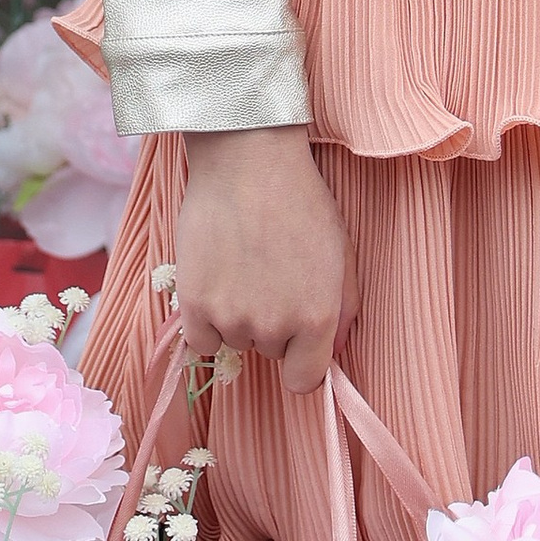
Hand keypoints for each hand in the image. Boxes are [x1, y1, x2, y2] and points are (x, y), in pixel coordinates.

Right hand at [174, 128, 352, 393]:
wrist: (248, 160)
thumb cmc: (300, 200)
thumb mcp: (340, 251)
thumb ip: (345, 308)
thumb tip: (338, 350)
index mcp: (318, 318)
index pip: (306, 380)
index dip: (302, 361)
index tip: (297, 341)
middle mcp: (275, 327)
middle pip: (271, 352)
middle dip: (272, 323)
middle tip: (269, 275)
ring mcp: (232, 318)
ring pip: (236, 341)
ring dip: (238, 316)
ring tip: (242, 266)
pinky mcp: (194, 305)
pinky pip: (201, 341)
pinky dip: (206, 320)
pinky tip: (216, 282)